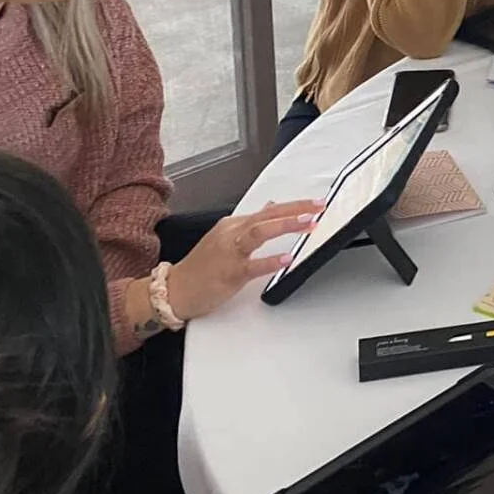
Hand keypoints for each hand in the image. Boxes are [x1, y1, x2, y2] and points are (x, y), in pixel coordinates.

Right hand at [164, 199, 320, 321]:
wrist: (174, 290)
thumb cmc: (201, 267)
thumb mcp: (226, 238)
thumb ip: (251, 223)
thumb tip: (272, 207)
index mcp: (233, 225)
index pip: (269, 210)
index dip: (295, 206)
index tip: (316, 203)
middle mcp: (232, 234)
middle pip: (267, 216)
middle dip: (296, 210)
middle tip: (318, 208)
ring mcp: (229, 253)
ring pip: (259, 233)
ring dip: (285, 226)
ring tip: (308, 224)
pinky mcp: (228, 273)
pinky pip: (251, 265)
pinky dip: (269, 261)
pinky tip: (286, 259)